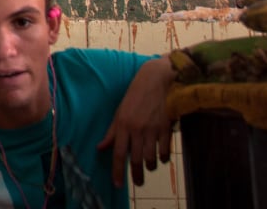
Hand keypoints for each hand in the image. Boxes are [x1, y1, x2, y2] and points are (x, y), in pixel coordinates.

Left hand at [97, 55, 177, 186]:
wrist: (156, 81)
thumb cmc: (135, 96)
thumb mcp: (119, 113)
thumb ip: (111, 132)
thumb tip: (100, 148)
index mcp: (122, 125)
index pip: (118, 153)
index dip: (117, 171)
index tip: (117, 184)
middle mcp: (137, 129)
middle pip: (136, 160)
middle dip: (136, 175)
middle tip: (137, 183)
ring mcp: (152, 129)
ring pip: (151, 158)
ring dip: (150, 167)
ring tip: (148, 168)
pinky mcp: (166, 128)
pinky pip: (165, 151)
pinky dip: (162, 158)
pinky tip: (160, 158)